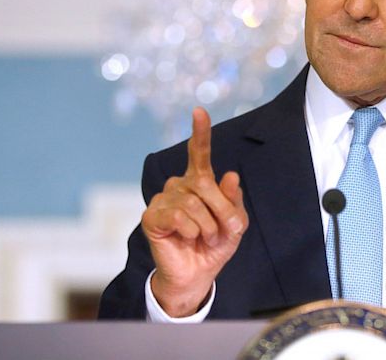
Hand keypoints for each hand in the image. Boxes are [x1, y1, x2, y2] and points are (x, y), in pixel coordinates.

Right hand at [142, 107, 248, 316]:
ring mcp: (163, 199)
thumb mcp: (234, 225)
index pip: (198, 153)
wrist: (197, 275)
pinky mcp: (151, 216)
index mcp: (199, 182)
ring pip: (193, 202)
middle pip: (205, 183)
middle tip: (227, 230)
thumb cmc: (214, 246)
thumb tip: (231, 174)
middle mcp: (179, 186)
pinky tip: (187, 238)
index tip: (199, 111)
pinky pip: (177, 216)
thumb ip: (233, 201)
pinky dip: (190, 231)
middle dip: (222, 209)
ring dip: (207, 225)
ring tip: (204, 237)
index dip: (200, 132)